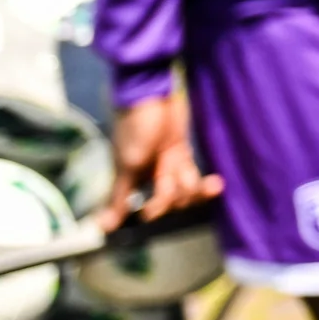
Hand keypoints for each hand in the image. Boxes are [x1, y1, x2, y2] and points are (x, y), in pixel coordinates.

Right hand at [108, 93, 219, 227]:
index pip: (139, 208)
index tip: (154, 211)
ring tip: (210, 184)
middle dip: (174, 199)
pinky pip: (192, 175)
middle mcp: (146, 175)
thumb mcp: (126, 164)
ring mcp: (165, 164)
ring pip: (182, 191)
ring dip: (194, 191)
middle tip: (174, 184)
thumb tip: (101, 226)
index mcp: (129, 179)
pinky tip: (217, 184)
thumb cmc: (135, 127)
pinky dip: (204, 184)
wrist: (152, 93)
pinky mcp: (180, 152)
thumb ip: (118, 196)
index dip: (152, 212)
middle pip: (165, 202)